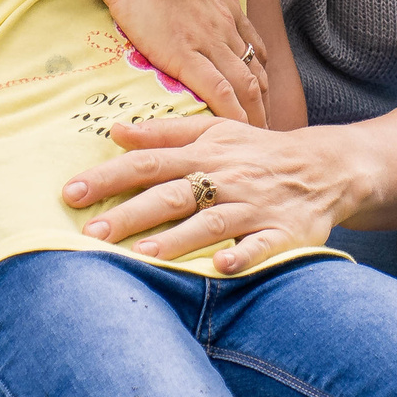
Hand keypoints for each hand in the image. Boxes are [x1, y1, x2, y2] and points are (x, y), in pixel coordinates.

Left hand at [62, 114, 362, 272]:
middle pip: (172, 195)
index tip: (71, 191)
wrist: (326, 166)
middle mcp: (225, 179)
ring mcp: (254, 207)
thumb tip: (115, 130)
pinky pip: (263, 246)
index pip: (149, 163)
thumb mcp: (215, 132)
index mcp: (205, 154)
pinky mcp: (283, 232)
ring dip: (178, 239)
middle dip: (131, 214)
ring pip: (212, 222)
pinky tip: (223, 266)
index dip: (109, 176)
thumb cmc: (258, 152)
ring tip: (144, 256)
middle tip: (91, 234)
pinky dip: (244, 255)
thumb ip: (165, 134)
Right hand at [82, 0, 268, 125]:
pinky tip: (236, 132)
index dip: (258, 73)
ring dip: (254, 115)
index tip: (260, 95)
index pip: (252, 46)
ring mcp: (208, 39)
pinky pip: (218, 91)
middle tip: (266, 128)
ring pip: (245, 85)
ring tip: (257, 139)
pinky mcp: (184, 52)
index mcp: (224, 2)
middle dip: (264, 102)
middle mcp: (225, 23)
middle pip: (256, 71)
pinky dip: (231, 114)